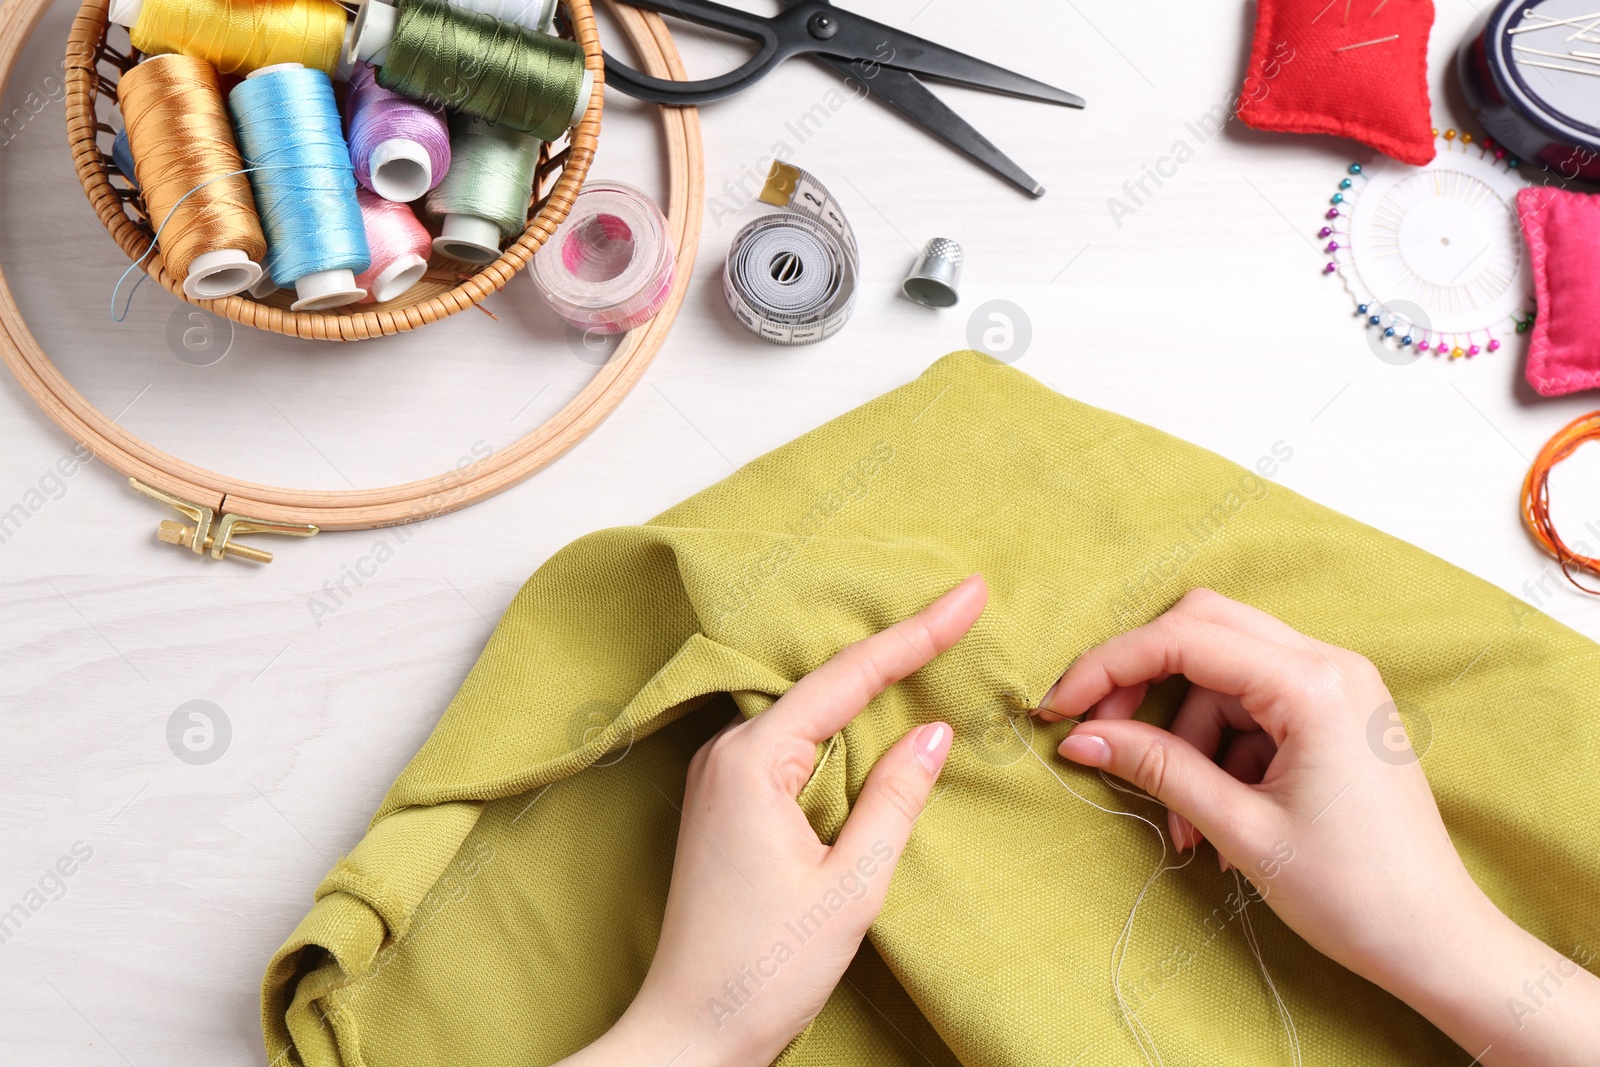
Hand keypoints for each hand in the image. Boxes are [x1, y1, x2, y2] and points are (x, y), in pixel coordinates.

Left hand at [558, 574, 987, 1066]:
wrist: (690, 1035)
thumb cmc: (763, 969)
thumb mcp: (849, 885)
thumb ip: (894, 799)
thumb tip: (933, 731)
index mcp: (753, 762)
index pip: (849, 678)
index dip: (918, 633)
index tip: (970, 593)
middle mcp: (727, 754)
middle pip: (826, 681)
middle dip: (896, 644)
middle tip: (963, 605)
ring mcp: (720, 776)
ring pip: (809, 709)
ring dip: (869, 682)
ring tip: (934, 640)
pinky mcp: (725, 802)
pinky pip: (793, 742)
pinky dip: (841, 722)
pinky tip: (876, 712)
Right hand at [1036, 588, 1599, 1065]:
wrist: (1437, 943)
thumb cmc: (1354, 894)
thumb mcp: (1240, 828)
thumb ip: (1157, 767)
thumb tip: (1080, 737)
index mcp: (1314, 683)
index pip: (1185, 638)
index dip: (1108, 666)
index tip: (1058, 709)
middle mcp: (1330, 665)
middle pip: (1202, 629)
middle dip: (1138, 679)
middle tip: (1096, 734)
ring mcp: (1336, 685)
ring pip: (1220, 673)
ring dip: (1180, 733)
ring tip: (1179, 821)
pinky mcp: (1333, 713)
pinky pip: (1248, 705)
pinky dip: (1215, 749)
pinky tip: (1213, 817)